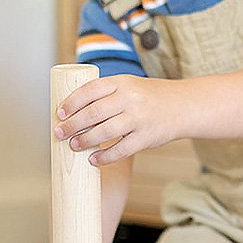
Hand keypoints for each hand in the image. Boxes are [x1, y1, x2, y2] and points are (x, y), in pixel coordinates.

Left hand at [54, 74, 188, 166]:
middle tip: (59, 133)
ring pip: (105, 132)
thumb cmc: (149, 97)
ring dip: (85, 140)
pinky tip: (93, 160)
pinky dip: (105, 157)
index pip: (90, 90)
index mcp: (122, 82)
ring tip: (74, 145)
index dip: (72, 102)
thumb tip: (73, 112)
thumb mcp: (130, 86)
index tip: (60, 113)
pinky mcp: (146, 137)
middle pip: (94, 112)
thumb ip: (106, 95)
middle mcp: (130, 99)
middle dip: (72, 124)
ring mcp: (139, 119)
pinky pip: (121, 150)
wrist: (183, 106)